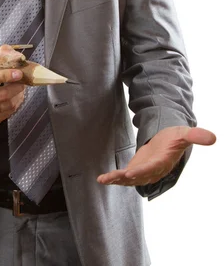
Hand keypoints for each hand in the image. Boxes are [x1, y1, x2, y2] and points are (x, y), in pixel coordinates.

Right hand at [0, 45, 25, 124]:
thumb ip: (0, 57)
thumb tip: (18, 58)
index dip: (5, 75)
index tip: (18, 73)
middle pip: (1, 95)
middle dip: (16, 87)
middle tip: (22, 82)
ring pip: (6, 105)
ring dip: (18, 96)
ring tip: (19, 89)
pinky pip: (7, 114)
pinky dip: (15, 105)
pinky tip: (15, 98)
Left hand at [97, 126, 215, 186]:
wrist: (168, 141)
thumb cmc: (175, 137)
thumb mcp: (184, 133)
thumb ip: (195, 135)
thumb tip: (213, 138)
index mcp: (163, 162)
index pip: (152, 168)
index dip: (142, 171)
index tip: (130, 173)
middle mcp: (152, 170)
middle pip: (138, 177)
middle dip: (126, 178)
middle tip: (114, 178)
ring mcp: (143, 172)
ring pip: (129, 179)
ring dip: (117, 180)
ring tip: (104, 180)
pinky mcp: (136, 170)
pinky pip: (123, 177)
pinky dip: (113, 179)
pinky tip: (101, 179)